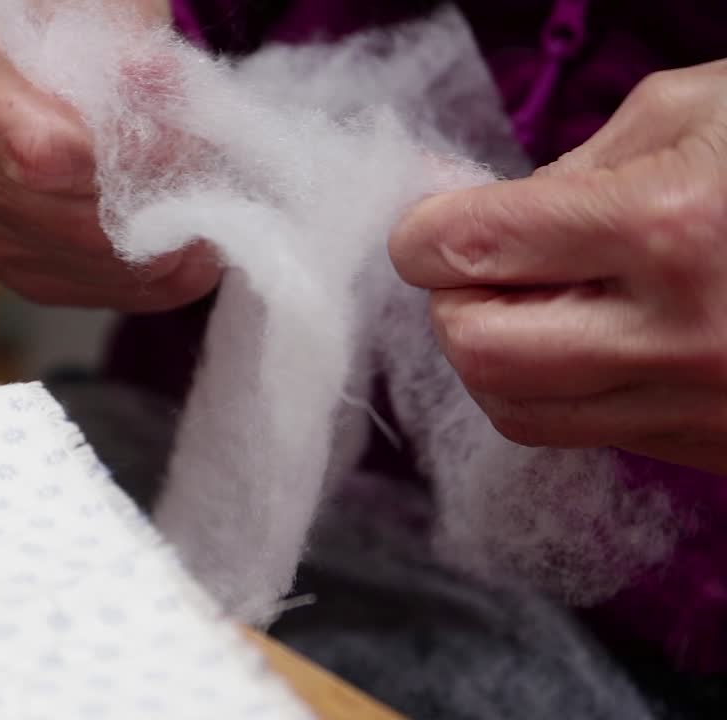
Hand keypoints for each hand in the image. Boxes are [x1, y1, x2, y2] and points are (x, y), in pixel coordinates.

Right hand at [0, 10, 218, 311]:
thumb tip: (160, 86)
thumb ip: (128, 45)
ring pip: (90, 259)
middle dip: (156, 198)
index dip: (128, 155)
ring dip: (165, 241)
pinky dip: (153, 274)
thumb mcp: (99, 12)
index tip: (183, 139)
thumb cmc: (66, 33)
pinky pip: (93, 289)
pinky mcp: (7, 268)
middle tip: (206, 172)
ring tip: (198, 202)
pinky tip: (181, 244)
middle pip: (71, 216)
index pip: (44, 153)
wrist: (42, 68)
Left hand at [390, 59, 726, 473]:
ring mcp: (702, 407)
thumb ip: (583, 161)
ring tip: (527, 303)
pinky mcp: (715, 449)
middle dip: (451, 302)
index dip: (419, 233)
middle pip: (476, 352)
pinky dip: (556, 389)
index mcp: (671, 229)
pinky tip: (590, 339)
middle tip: (477, 264)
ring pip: (517, 413)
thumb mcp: (709, 109)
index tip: (427, 223)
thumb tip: (494, 214)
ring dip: (492, 356)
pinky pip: (589, 433)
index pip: (468, 251)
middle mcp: (680, 336)